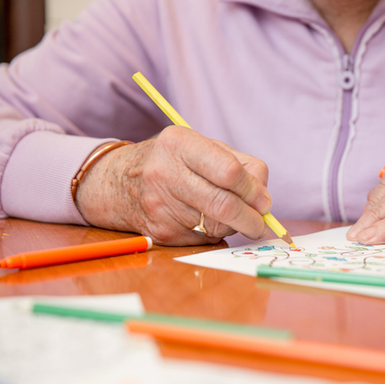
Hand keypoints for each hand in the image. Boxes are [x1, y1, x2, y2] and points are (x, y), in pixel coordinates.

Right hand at [75, 126, 270, 245]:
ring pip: (217, 226)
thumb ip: (241, 166)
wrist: (120, 182)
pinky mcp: (160, 232)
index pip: (229, 172)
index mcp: (180, 143)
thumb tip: (265, 201)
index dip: (253, 190)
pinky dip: (214, 233)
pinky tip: (203, 220)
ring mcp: (160, 206)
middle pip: (225, 205)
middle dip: (252, 219)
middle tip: (262, 224)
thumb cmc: (176, 161)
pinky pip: (204, 239)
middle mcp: (164, 173)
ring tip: (231, 215)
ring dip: (234, 226)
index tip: (264, 201)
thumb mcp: (203, 147)